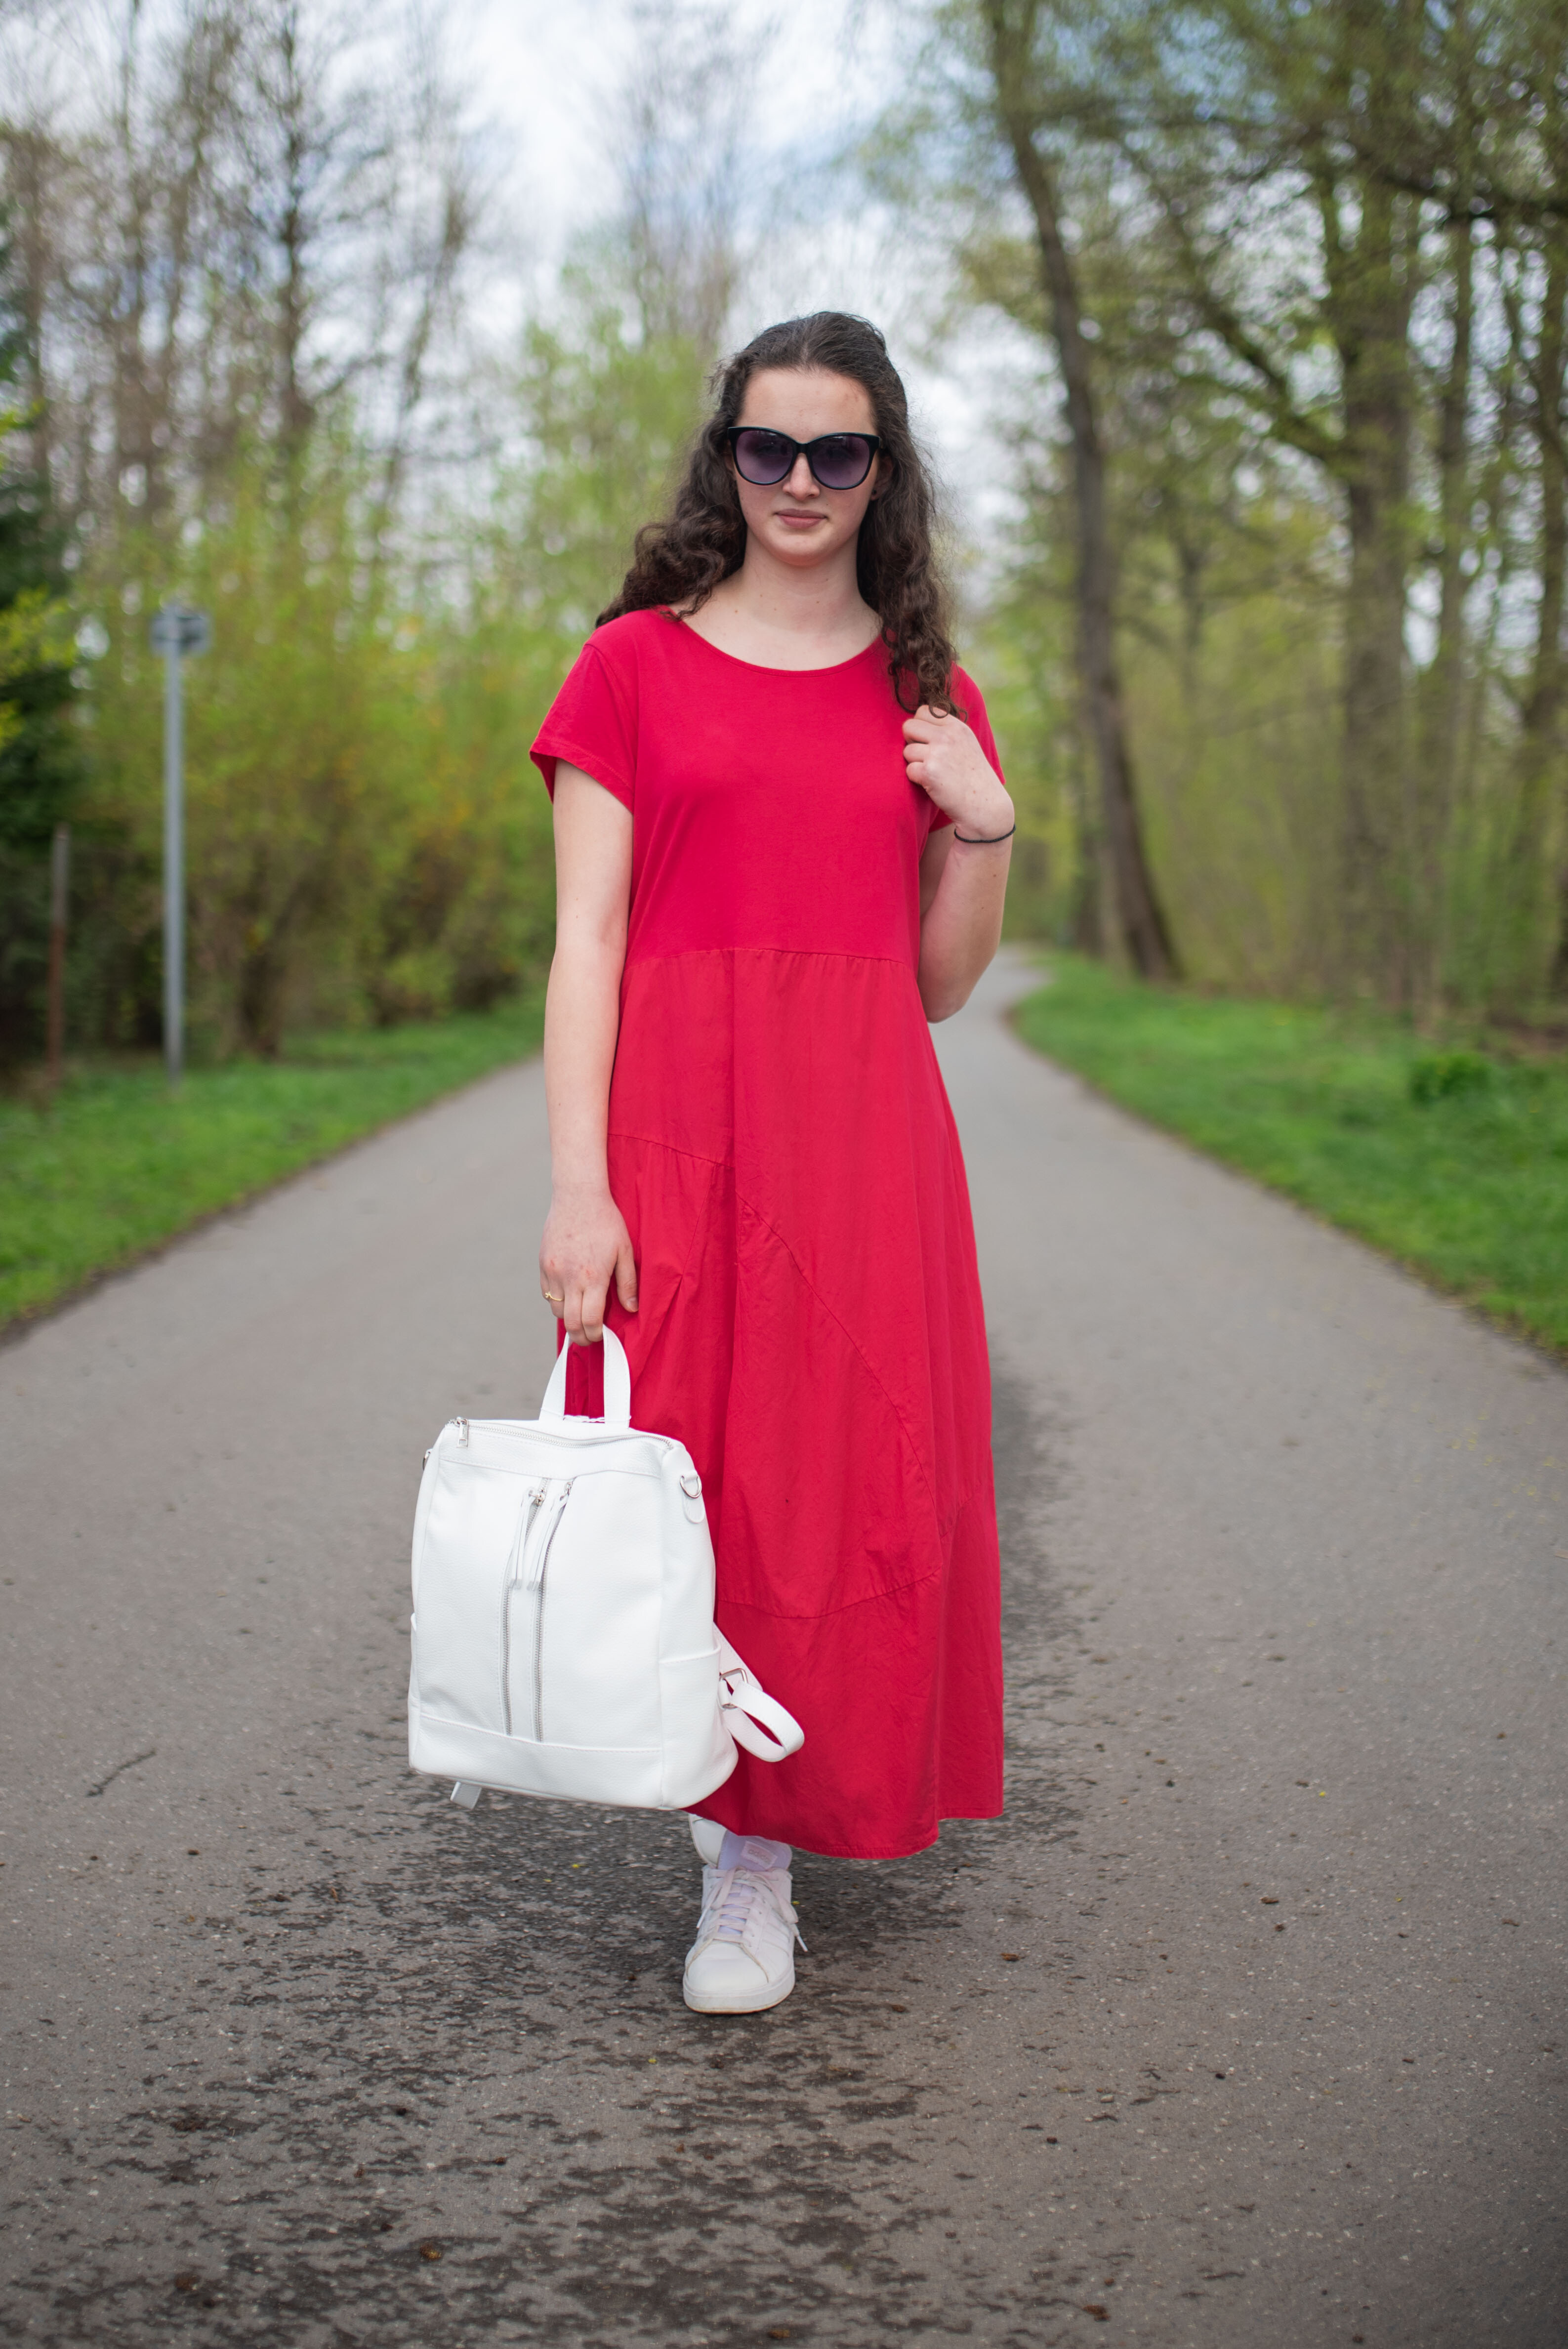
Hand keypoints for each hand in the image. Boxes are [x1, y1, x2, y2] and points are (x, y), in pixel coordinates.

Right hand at [540, 1188, 637, 1344]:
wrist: (578, 1196)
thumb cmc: (606, 1222)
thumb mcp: (625, 1251)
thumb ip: (628, 1283)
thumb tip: (632, 1309)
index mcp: (593, 1277)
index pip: (590, 1320)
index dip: (595, 1335)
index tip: (601, 1337)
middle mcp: (570, 1278)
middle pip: (570, 1323)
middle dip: (581, 1337)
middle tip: (589, 1338)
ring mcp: (553, 1271)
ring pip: (556, 1310)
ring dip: (569, 1318)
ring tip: (581, 1315)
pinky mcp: (543, 1264)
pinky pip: (547, 1294)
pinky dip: (557, 1301)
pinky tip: (570, 1295)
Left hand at [902, 706, 1013, 836]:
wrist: (984, 806)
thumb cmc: (972, 777)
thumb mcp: (966, 744)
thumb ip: (946, 732)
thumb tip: (917, 722)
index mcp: (957, 727)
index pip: (922, 711)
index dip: (919, 727)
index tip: (927, 742)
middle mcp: (948, 736)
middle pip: (908, 726)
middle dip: (911, 742)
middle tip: (924, 757)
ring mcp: (938, 753)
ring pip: (906, 750)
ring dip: (914, 763)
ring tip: (933, 773)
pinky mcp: (929, 772)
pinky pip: (909, 770)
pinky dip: (916, 780)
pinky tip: (932, 785)